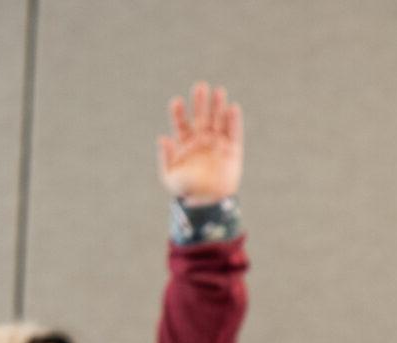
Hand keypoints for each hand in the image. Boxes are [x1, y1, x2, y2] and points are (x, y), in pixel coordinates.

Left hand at [158, 81, 242, 204]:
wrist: (206, 202)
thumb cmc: (186, 190)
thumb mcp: (169, 176)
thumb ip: (166, 157)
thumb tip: (162, 137)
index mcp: (185, 145)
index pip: (182, 125)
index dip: (179, 113)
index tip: (176, 101)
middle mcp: (202, 141)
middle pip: (202, 117)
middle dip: (200, 102)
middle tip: (200, 86)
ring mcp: (217, 143)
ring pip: (218, 120)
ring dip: (218, 106)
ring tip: (218, 91)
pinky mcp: (232, 149)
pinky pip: (234, 132)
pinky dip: (233, 121)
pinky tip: (232, 108)